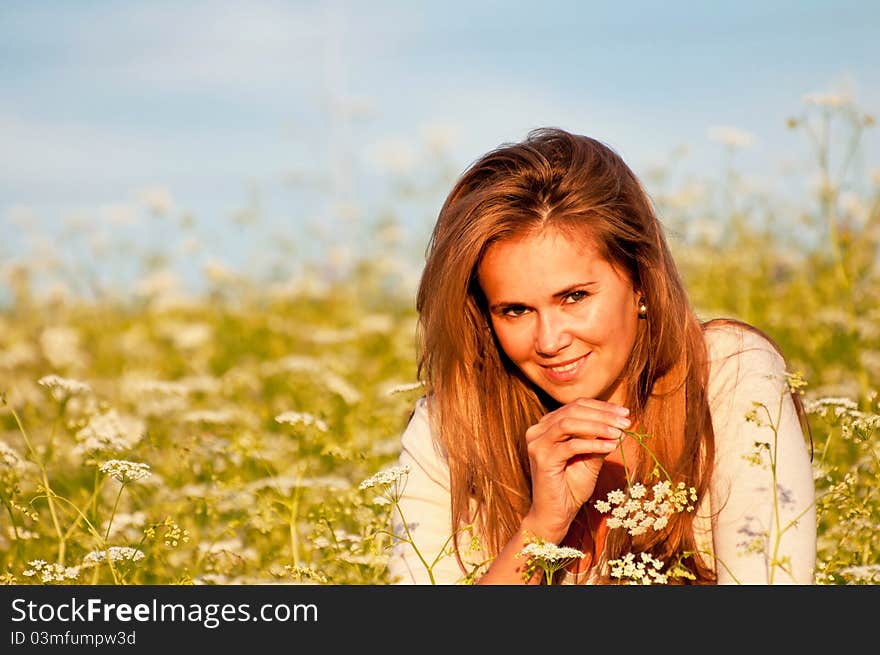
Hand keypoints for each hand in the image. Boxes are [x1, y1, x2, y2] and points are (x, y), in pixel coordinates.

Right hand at [522, 397, 630, 542]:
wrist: (556, 515)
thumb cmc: (571, 487)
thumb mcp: (590, 458)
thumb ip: (599, 440)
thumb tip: (620, 425)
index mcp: (547, 426)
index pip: (576, 406)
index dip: (602, 407)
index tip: (625, 413)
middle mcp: (538, 431)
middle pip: (573, 410)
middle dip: (603, 414)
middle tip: (626, 422)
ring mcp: (537, 444)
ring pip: (569, 423)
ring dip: (598, 426)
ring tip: (620, 432)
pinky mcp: (542, 459)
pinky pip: (571, 445)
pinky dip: (594, 444)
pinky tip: (612, 447)